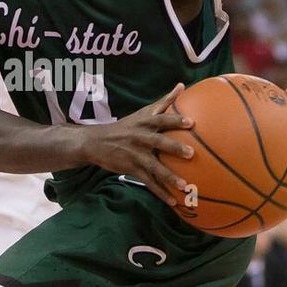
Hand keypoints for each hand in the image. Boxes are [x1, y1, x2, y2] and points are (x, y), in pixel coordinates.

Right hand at [81, 83, 194, 207]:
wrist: (96, 142)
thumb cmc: (126, 126)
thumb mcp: (142, 112)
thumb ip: (164, 101)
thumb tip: (183, 85)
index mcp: (144, 123)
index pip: (161, 119)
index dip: (175, 120)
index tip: (191, 122)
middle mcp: (140, 138)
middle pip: (158, 142)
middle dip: (174, 148)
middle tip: (190, 153)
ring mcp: (135, 155)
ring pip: (154, 167)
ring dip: (169, 177)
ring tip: (184, 185)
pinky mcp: (131, 169)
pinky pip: (148, 182)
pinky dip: (161, 192)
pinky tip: (174, 201)